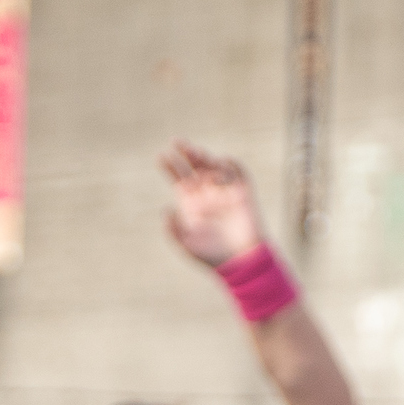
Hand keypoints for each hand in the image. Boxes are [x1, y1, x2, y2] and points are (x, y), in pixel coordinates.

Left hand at [161, 143, 266, 270]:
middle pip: (194, 167)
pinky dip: (231, 165)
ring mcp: (225, 193)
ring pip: (213, 166)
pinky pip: (238, 173)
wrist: (242, 262)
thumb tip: (166, 209)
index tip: (161, 157)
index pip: (178, 178)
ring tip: (195, 153)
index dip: (169, 166)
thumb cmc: (212, 256)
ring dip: (204, 157)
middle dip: (186, 154)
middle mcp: (207, 194)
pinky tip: (221, 163)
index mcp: (191, 203)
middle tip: (177, 142)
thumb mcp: (186, 245)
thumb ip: (173, 229)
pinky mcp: (243, 193)